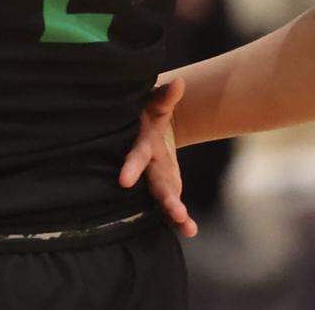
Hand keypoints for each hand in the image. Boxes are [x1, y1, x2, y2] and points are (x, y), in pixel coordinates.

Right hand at [118, 77, 197, 237]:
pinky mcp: (165, 187)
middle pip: (155, 183)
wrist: (147, 128)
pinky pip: (171, 203)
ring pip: (162, 197)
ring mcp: (156, 179)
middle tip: (176, 212)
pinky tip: (191, 231)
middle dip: (165, 198)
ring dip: (173, 212)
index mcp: (144, 144)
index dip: (131, 166)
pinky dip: (179, 219)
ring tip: (187, 226)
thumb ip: (165, 97)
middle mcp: (148, 166)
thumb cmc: (148, 114)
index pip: (137, 155)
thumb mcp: (156, 105)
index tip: (124, 180)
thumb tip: (179, 84)